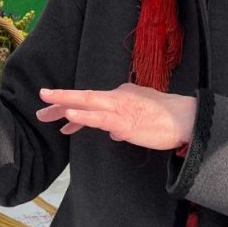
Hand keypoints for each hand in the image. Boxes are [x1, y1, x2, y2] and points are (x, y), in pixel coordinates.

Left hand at [36, 82, 196, 150]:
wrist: (186, 119)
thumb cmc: (166, 118)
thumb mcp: (141, 114)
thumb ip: (124, 121)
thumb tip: (111, 131)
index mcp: (122, 95)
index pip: (92, 101)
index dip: (73, 107)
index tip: (57, 113)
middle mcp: (118, 97)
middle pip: (85, 97)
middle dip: (61, 99)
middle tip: (41, 100)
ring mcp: (121, 109)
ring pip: (89, 103)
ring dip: (66, 104)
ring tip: (47, 107)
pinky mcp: (125, 122)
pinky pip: (100, 118)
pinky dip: (84, 115)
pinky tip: (69, 115)